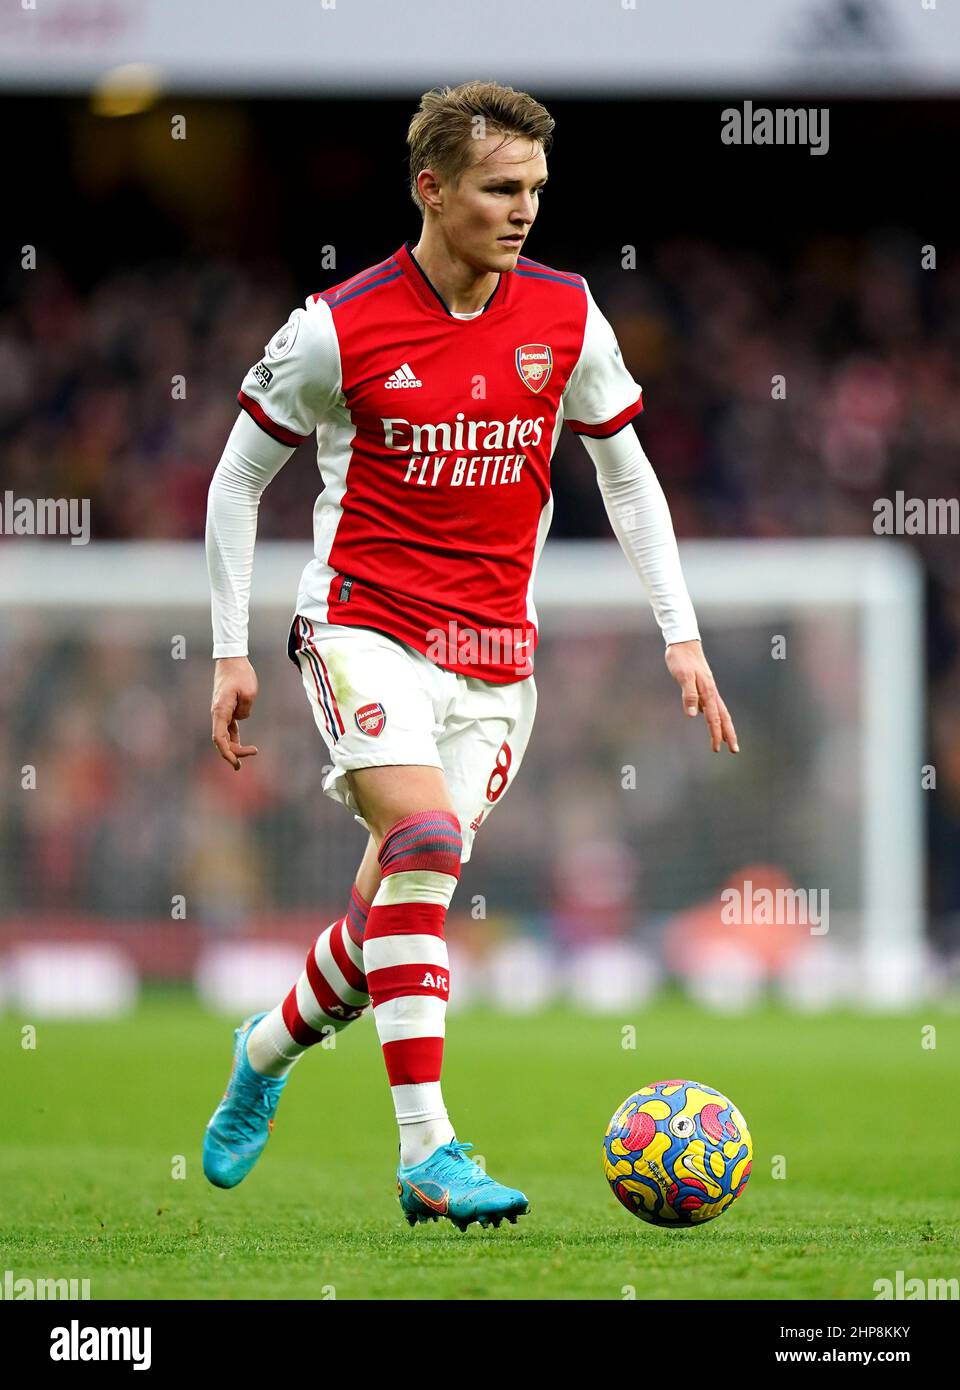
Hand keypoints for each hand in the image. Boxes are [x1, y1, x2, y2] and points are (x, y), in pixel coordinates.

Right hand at [211, 656, 259, 770]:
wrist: (231, 659)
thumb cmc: (240, 674)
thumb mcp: (250, 693)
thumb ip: (245, 710)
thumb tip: (241, 718)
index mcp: (221, 711)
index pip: (219, 738)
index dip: (226, 753)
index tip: (237, 762)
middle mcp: (218, 713)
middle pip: (222, 740)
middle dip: (234, 752)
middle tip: (252, 755)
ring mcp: (221, 711)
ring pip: (225, 735)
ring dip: (234, 746)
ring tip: (250, 753)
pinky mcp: (226, 708)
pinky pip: (228, 727)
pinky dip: (234, 737)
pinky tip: (242, 745)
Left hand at [665, 639, 738, 753]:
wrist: (683, 642)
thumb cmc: (681, 658)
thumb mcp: (683, 676)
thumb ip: (689, 695)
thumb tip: (694, 715)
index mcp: (708, 691)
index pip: (714, 717)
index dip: (716, 734)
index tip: (717, 748)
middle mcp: (711, 692)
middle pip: (723, 717)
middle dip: (728, 734)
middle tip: (735, 750)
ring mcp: (708, 689)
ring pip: (720, 712)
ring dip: (724, 727)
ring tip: (728, 741)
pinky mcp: (703, 686)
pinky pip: (713, 705)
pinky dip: (716, 716)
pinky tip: (712, 720)